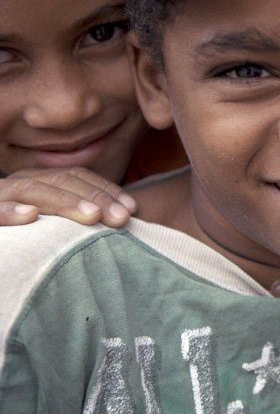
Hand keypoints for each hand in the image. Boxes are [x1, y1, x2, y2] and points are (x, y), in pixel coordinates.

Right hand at [0, 168, 136, 227]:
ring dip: (64, 202)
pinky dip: (9, 211)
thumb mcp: (50, 224)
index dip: (107, 190)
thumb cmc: (18, 236)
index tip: (133, 210)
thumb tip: (122, 220)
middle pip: (61, 182)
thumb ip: (76, 217)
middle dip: (95, 198)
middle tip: (122, 218)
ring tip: (92, 215)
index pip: (77, 177)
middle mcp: (18, 183)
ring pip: (32, 190)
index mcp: (38, 182)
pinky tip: (29, 216)